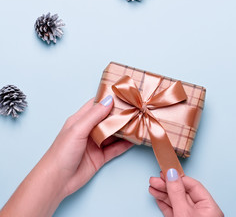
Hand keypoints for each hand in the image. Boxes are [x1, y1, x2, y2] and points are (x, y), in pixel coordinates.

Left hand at [0, 96, 132, 216]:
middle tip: (135, 108)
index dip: (108, 99)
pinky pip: (115, 148)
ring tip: (138, 122)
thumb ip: (94, 115)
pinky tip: (134, 140)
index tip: (122, 94)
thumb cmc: (62, 152)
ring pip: (113, 133)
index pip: (96, 105)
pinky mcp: (101, 156)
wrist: (57, 180)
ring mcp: (96, 143)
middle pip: (107, 119)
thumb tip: (109, 100)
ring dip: (124, 129)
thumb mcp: (77, 130)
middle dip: (120, 114)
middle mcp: (89, 130)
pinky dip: (125, 144)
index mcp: (80, 120)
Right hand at [149, 169, 223, 216]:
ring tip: (151, 186)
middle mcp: (200, 212)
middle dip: (166, 185)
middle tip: (153, 179)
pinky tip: (156, 196)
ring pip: (175, 201)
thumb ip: (176, 192)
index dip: (178, 177)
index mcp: (208, 207)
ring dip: (162, 193)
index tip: (165, 172)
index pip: (192, 185)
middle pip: (181, 192)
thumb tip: (171, 173)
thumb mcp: (183, 212)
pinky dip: (163, 203)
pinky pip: (171, 210)